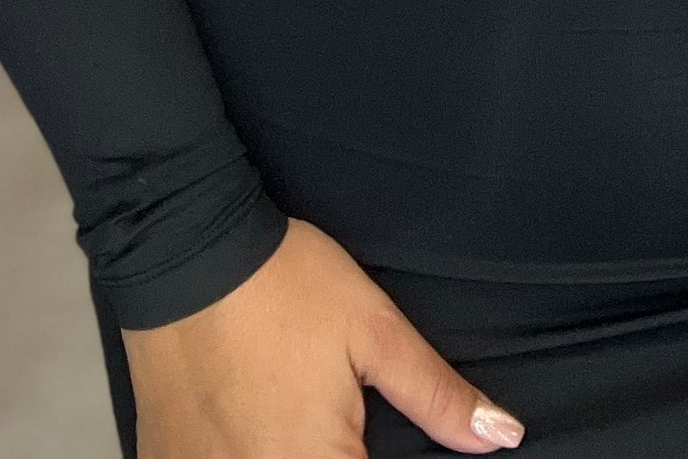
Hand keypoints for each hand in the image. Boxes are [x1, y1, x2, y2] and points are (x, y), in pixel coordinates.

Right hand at [125, 217, 525, 456]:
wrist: (185, 249)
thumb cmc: (283, 285)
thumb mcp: (375, 330)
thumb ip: (435, 394)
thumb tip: (501, 436)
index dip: (372, 457)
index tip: (367, 432)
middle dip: (333, 453)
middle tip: (335, 413)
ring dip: (285, 451)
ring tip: (286, 408)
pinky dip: (237, 453)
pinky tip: (245, 421)